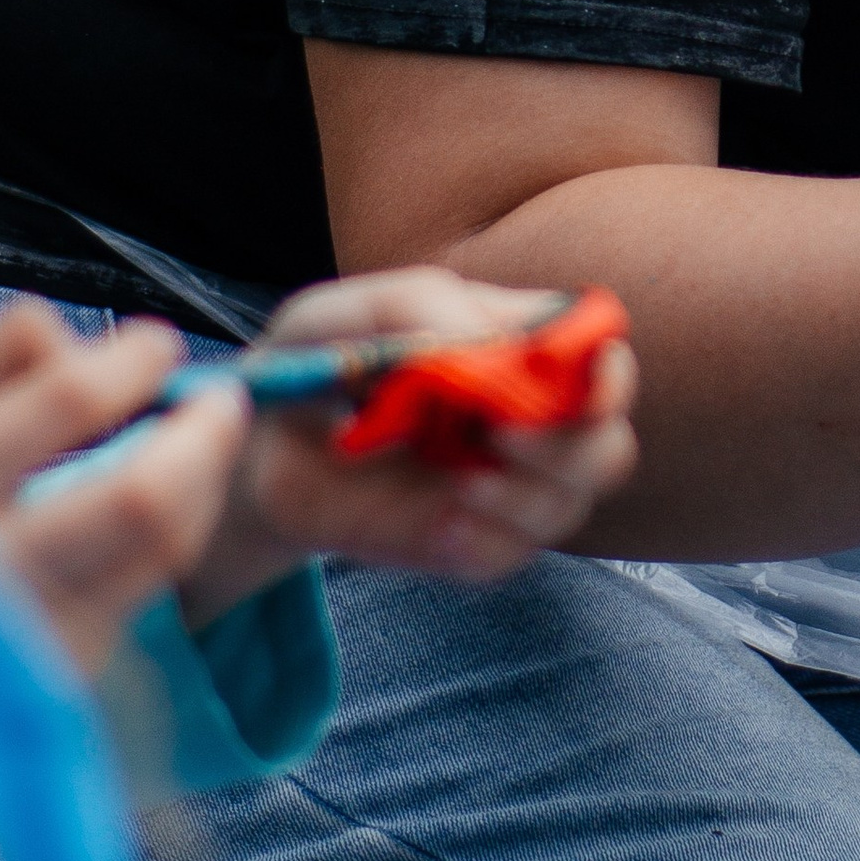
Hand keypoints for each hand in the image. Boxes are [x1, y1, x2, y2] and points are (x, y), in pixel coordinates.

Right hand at [0, 302, 247, 680]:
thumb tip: (95, 346)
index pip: (69, 399)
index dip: (133, 361)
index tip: (157, 346)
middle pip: (143, 496)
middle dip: (204, 433)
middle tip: (224, 400)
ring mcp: (22, 643)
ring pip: (162, 551)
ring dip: (199, 486)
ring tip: (193, 452)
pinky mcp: (55, 685)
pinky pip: (143, 596)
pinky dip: (163, 544)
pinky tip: (145, 522)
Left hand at [175, 267, 640, 628]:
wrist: (252, 455)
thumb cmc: (307, 366)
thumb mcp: (338, 315)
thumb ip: (416, 304)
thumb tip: (486, 342)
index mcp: (508, 340)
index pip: (600, 350)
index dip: (605, 372)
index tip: (575, 388)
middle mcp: (521, 414)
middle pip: (606, 442)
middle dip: (571, 448)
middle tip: (499, 441)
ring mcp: (499, 483)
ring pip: (571, 504)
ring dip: (527, 500)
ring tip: (460, 488)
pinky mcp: (467, 540)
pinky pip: (511, 556)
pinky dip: (486, 545)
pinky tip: (440, 530)